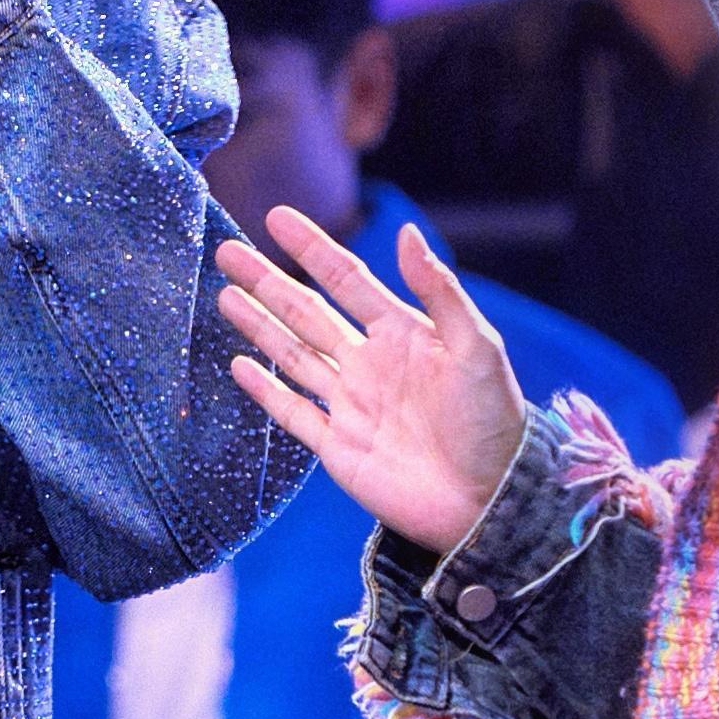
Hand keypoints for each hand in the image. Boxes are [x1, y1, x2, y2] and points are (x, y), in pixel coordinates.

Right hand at [215, 207, 525, 554]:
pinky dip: (265, 388)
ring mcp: (349, 403)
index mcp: (403, 333)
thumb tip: (406, 233)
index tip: (277, 218)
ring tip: (225, 295)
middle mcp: (370, 362)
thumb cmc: (493, 422)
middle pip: (308, 312)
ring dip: (259, 325)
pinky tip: (240, 364)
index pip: (346, 279)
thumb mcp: (476, 348)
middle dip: (268, 281)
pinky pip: (293, 411)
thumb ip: (440, 293)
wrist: (484, 500)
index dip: (311, 248)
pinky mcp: (336, 446)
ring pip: (293, 354)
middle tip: (229, 252)